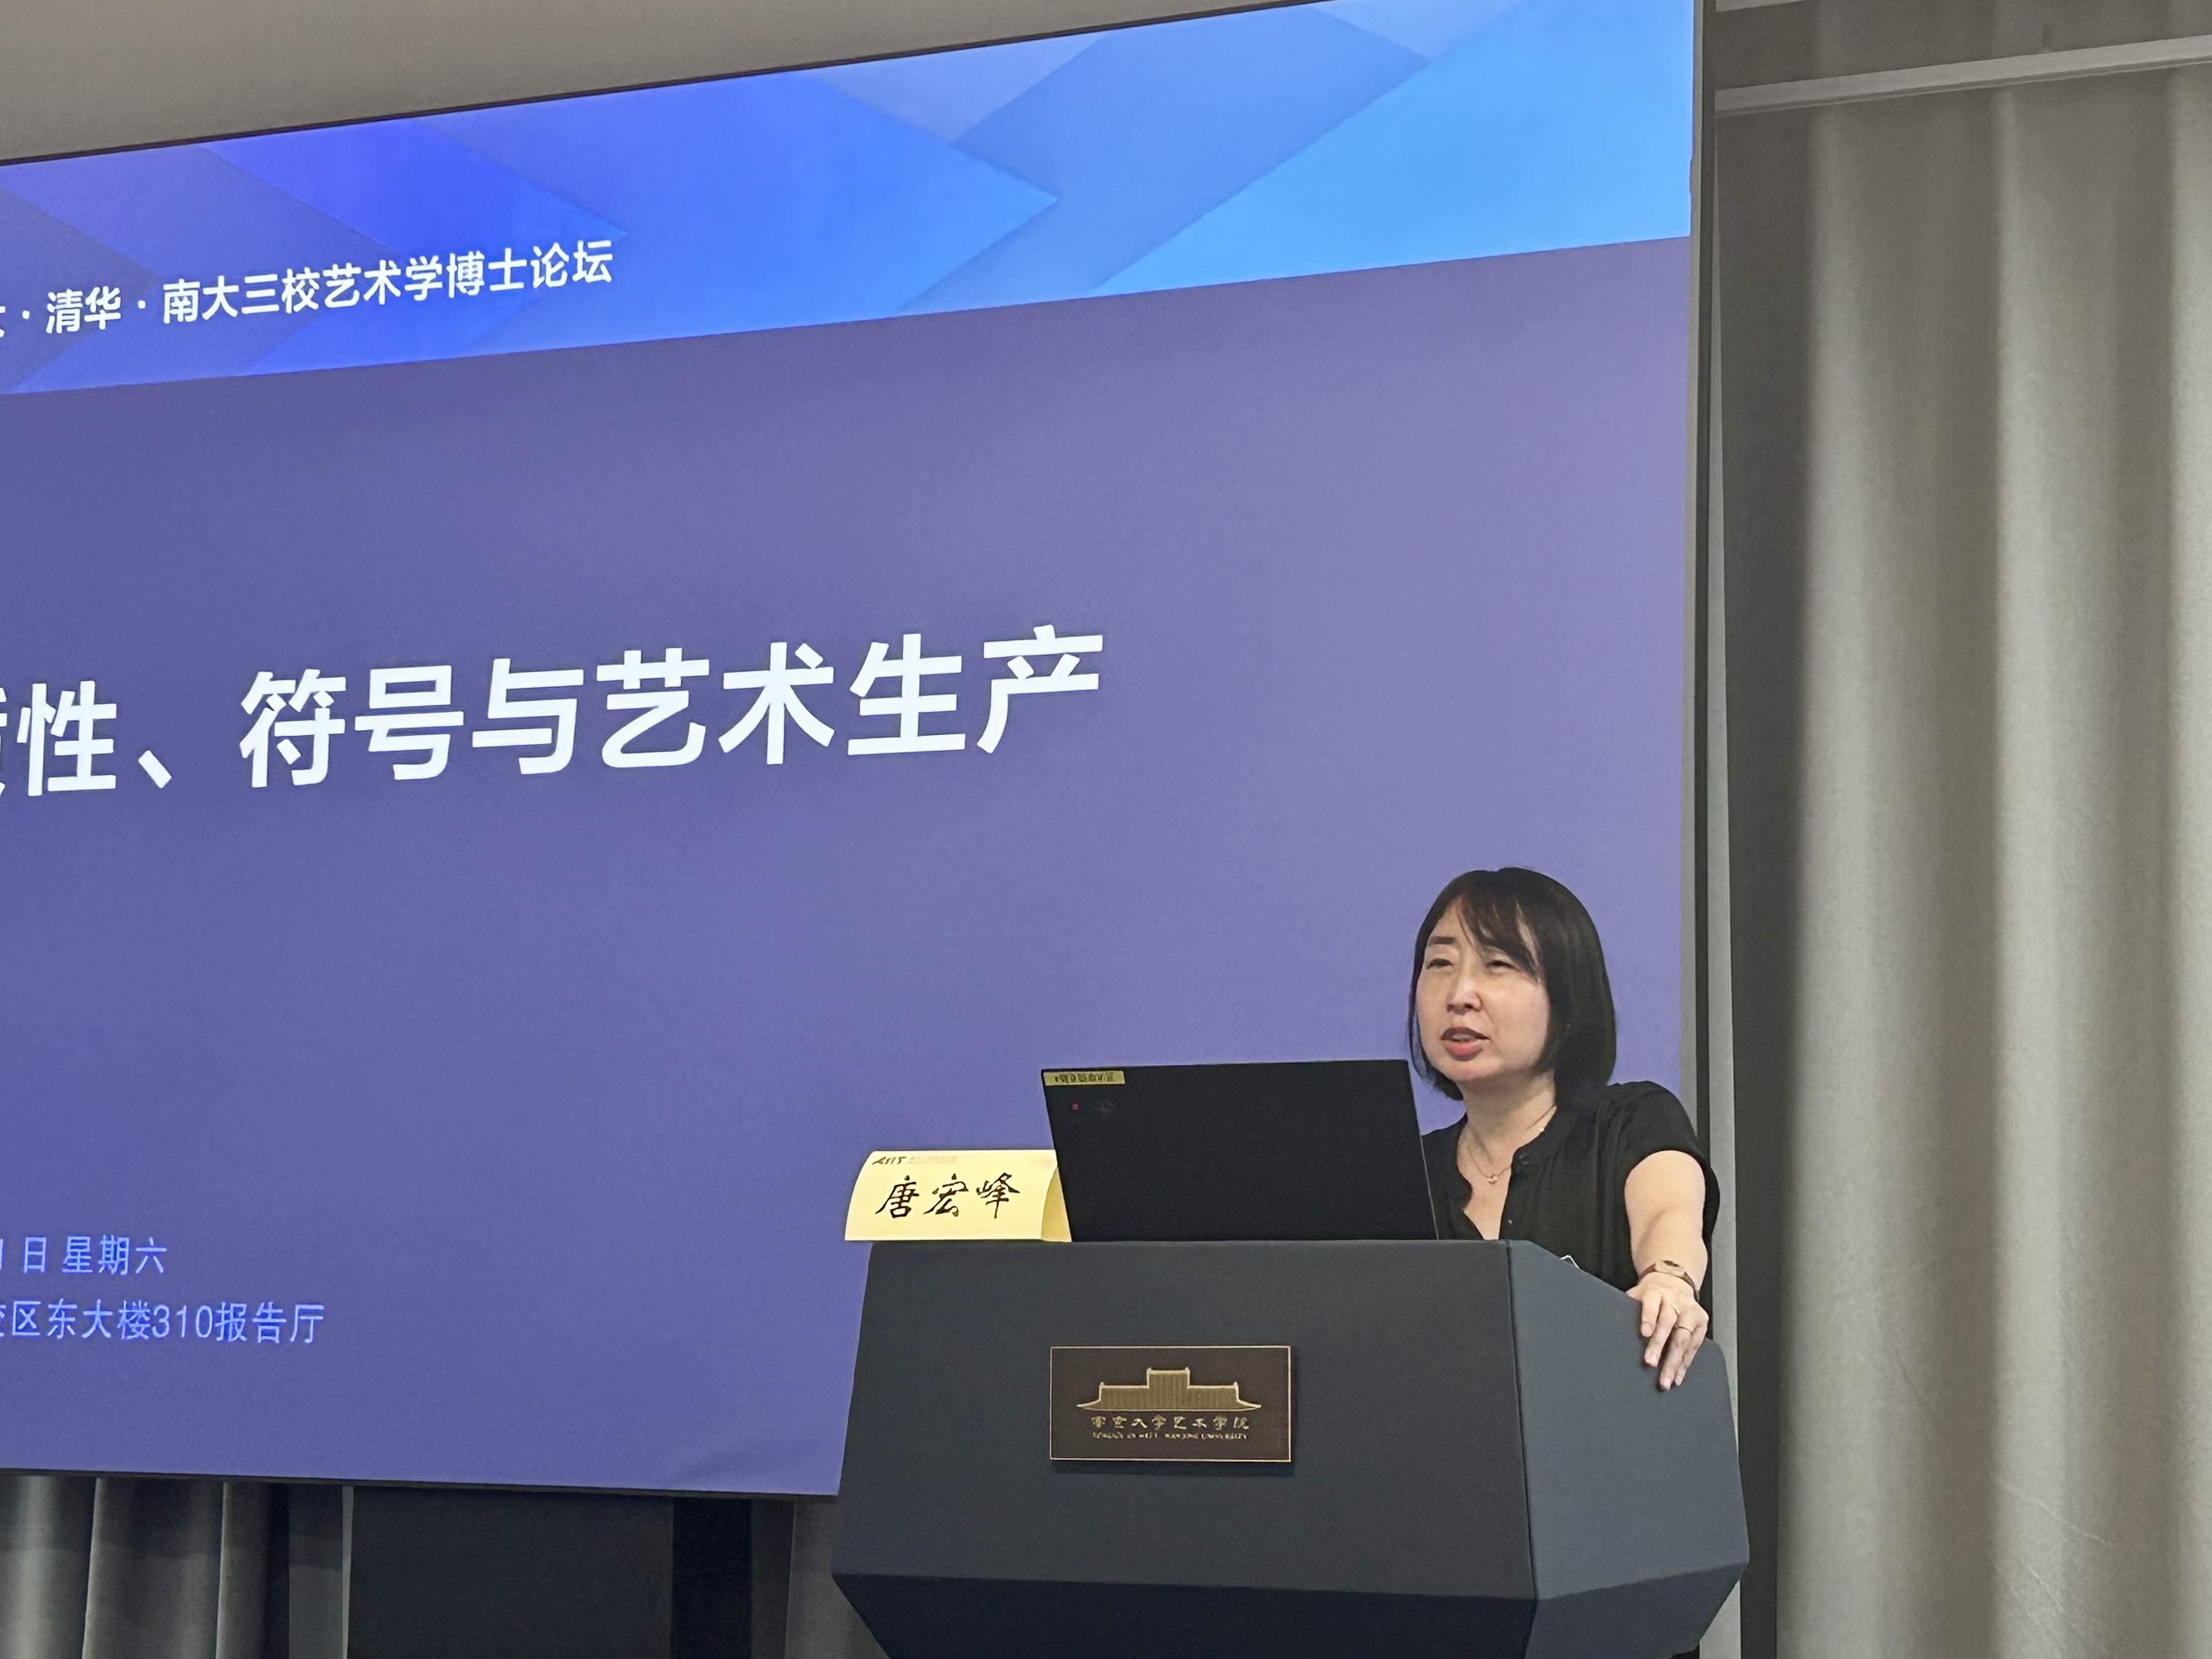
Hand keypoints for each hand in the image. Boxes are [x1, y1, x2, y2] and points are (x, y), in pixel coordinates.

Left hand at [1632, 1269, 1708, 1389]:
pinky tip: (1677, 1378)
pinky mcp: (1701, 1324)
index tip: (1643, 1334)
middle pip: (1668, 1324)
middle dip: (1660, 1346)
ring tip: (1665, 1380)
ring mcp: (1690, 1313)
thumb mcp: (1637, 1294)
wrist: (1674, 1282)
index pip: (1651, 1304)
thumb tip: (1608, 1330)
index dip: (1648, 1319)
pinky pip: (1693, 1348)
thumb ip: (1628, 1310)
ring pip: (1683, 1339)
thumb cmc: (1651, 1294)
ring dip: (1674, 1362)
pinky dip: (1684, 1365)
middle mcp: (1675, 1301)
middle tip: (1650, 1363)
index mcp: (1655, 1292)